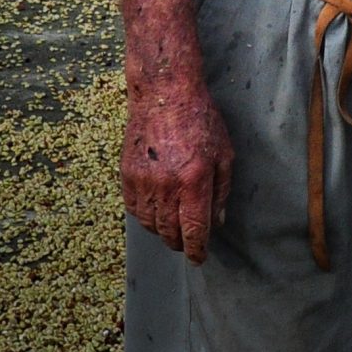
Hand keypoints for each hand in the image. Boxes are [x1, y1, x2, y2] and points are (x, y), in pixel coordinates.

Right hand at [123, 75, 233, 263]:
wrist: (164, 93)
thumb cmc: (200, 120)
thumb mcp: (224, 153)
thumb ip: (221, 191)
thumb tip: (217, 222)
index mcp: (194, 180)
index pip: (194, 231)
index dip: (197, 250)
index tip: (199, 258)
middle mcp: (166, 185)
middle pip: (170, 233)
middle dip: (180, 243)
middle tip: (188, 243)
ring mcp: (143, 181)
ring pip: (151, 225)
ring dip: (163, 232)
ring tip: (173, 226)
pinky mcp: (127, 175)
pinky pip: (134, 210)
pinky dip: (146, 217)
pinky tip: (156, 211)